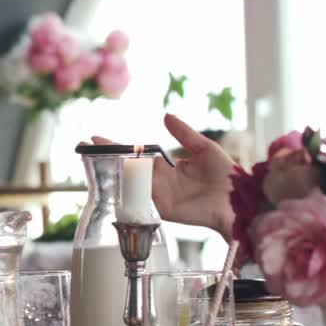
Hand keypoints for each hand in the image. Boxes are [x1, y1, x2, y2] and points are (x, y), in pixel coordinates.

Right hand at [95, 114, 234, 237]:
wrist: (239, 200)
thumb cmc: (227, 175)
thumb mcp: (204, 148)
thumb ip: (184, 134)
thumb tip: (165, 116)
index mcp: (168, 166)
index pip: (138, 154)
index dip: (119, 146)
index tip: (97, 137)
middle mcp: (160, 181)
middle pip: (128, 168)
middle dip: (107, 157)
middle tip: (86, 147)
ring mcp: (160, 195)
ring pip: (131, 182)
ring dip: (113, 172)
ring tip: (93, 160)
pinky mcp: (164, 209)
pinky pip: (143, 199)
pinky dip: (128, 191)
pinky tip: (114, 180)